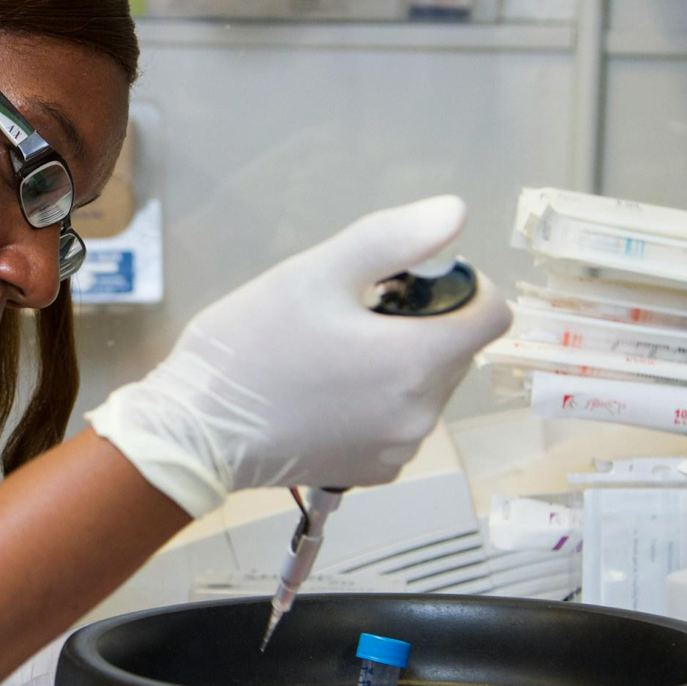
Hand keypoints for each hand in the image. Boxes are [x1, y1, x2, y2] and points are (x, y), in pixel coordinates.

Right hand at [87, 196, 511, 517]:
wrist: (194, 431)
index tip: (407, 280)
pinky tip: (327, 393)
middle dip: (420, 323)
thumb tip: (456, 213)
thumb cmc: (247, 344)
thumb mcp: (313, 274)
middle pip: (457, 350)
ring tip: (331, 354)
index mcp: (414, 361)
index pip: (492, 314)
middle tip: (350, 313)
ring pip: (429, 386)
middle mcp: (420, 414)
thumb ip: (391, 239)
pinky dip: (380, 402)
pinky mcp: (374, 472)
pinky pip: (401, 422)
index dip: (461, 285)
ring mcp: (398, 449)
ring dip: (400, 363)